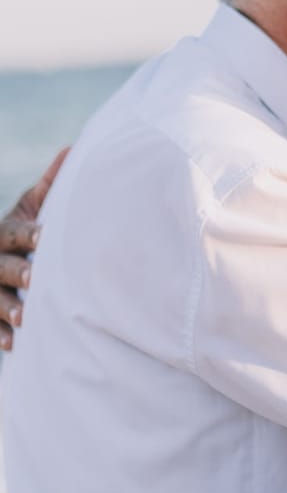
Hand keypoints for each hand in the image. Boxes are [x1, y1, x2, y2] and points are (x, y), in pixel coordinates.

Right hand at [0, 149, 67, 350]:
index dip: (29, 233)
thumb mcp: (27, 208)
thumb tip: (73, 148)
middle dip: (16, 269)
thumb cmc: (17, 232)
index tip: (45, 235)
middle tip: (33, 277)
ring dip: (7, 306)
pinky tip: (11, 344)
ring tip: (24, 317)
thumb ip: (49, 185)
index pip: (15, 232)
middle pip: (1, 263)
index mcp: (5, 231)